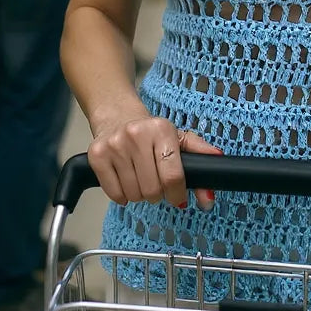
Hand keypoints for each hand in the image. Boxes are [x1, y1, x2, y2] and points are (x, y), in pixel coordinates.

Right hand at [87, 116, 221, 210]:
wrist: (117, 114)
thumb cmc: (151, 131)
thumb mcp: (178, 137)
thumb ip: (200, 157)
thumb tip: (214, 185)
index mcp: (161, 129)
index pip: (172, 175)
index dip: (177, 193)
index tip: (177, 196)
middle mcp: (136, 134)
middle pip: (153, 189)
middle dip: (157, 194)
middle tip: (155, 183)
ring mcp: (115, 145)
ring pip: (134, 194)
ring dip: (140, 195)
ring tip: (140, 178)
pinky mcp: (96, 155)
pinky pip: (114, 194)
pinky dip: (122, 195)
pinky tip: (125, 179)